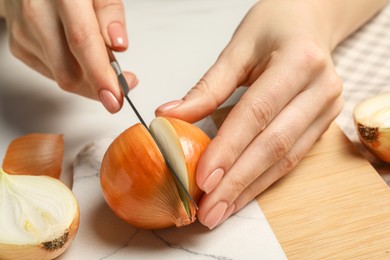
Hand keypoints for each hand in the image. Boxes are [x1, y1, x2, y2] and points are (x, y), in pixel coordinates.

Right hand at [0, 0, 136, 112]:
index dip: (99, 75)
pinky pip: (53, 74)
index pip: (82, 42)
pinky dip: (74, 72)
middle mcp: (38, 14)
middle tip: (125, 81)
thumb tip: (118, 44)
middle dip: (101, 87)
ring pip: (62, 77)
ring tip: (104, 61)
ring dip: (90, 80)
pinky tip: (80, 57)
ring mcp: (25, 33)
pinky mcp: (19, 47)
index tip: (114, 98)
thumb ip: (110, 12)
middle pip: (70, 71)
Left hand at [156, 0, 386, 228]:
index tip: (202, 179)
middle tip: (208, 210)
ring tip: (220, 211)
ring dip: (250, 189)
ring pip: (285, 159)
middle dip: (237, 181)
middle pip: (274, 144)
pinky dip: (264, 180)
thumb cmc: (275, 27)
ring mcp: (326, 110)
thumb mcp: (239, 47)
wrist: (311, 22)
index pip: (257, 113)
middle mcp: (320, 89)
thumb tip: (169, 116)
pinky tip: (242, 195)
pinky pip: (292, 159)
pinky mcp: (323, 124)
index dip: (229, 148)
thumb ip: (207, 86)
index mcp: (299, 61)